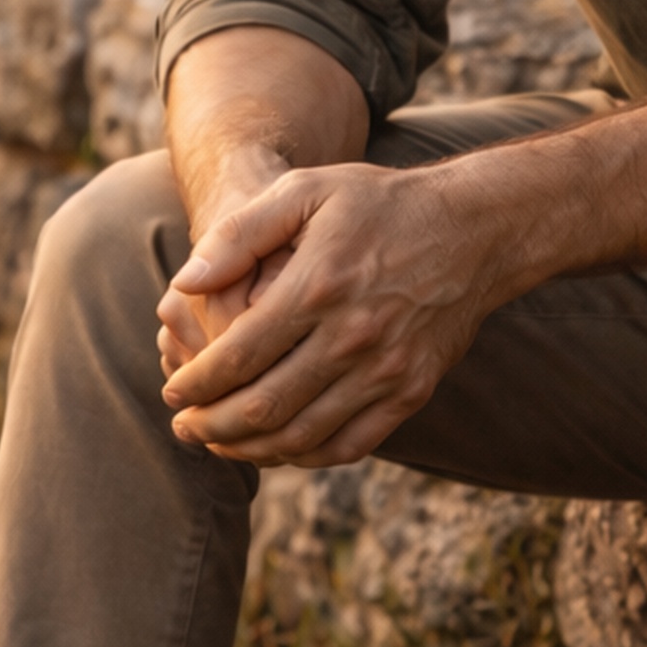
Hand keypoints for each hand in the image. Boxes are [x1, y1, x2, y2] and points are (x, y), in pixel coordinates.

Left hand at [154, 161, 508, 468]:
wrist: (474, 228)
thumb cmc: (378, 203)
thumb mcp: (306, 190)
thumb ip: (239, 233)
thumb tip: (185, 281)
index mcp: (319, 285)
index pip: (239, 355)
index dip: (197, 383)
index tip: (172, 390)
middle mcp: (354, 336)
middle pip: (265, 406)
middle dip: (212, 426)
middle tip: (183, 428)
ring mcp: (387, 371)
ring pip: (303, 436)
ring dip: (251, 449)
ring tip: (219, 444)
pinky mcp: (412, 391)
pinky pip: (350, 444)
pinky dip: (306, 456)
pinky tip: (279, 447)